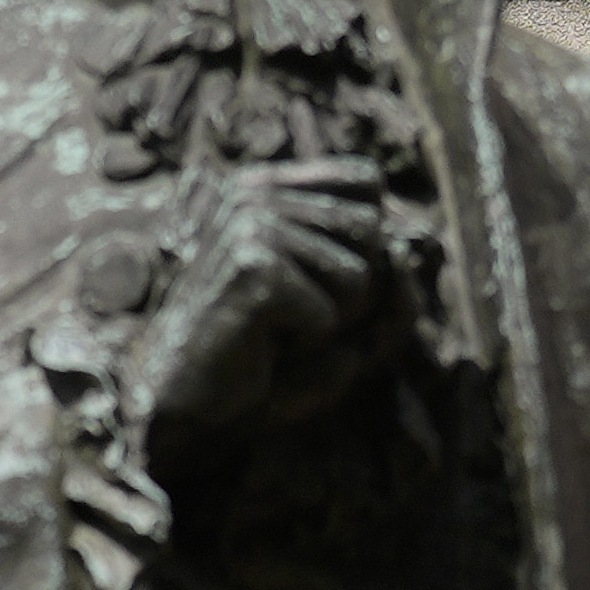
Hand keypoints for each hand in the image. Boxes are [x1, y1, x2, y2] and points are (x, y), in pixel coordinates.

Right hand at [123, 156, 396, 452]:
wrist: (186, 405)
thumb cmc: (271, 356)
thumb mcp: (349, 314)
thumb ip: (395, 280)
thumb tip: (403, 251)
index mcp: (268, 185)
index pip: (367, 183)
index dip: (362, 244)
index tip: (308, 277)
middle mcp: (253, 193)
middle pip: (373, 231)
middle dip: (351, 293)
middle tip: (291, 314)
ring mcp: (248, 226)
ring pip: (359, 275)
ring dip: (329, 321)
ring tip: (274, 329)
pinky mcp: (251, 270)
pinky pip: (329, 314)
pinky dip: (305, 344)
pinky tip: (258, 345)